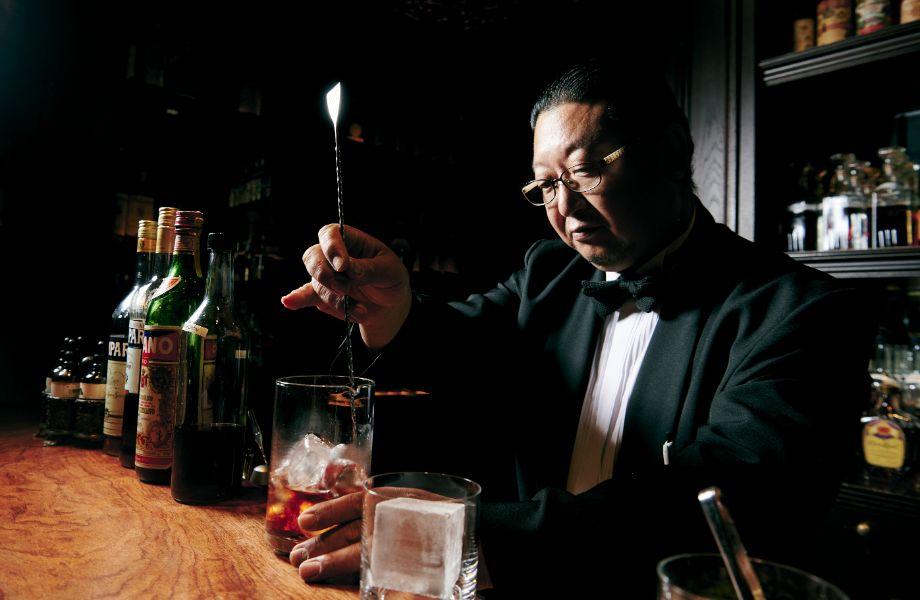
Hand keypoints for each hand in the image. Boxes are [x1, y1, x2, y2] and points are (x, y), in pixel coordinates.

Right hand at [281, 224, 410, 349]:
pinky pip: (306, 296)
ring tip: (360, 311)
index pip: (330, 234)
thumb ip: (369, 269)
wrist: (389, 305)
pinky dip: (297, 299)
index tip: (343, 266)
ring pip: (317, 283)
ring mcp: (325, 276)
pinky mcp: (322, 296)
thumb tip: (349, 269)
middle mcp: (332, 255)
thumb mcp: (389, 271)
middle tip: (346, 289)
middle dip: (327, 275)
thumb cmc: (390, 279)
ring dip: (336, 299)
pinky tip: (289, 302)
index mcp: (349, 240)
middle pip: (314, 256)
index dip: (332, 248)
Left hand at [288, 487, 451, 582]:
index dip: (330, 511)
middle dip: (324, 545)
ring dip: (335, 563)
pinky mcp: (419, 567)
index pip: (358, 502)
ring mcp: (411, 543)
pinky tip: (350, 588)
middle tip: (298, 558)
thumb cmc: (437, 521)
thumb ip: (376, 511)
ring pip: (365, 553)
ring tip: (310, 571)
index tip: (304, 521)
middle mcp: (401, 518)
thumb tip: (331, 522)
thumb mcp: (407, 505)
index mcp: (397, 499)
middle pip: (355, 531)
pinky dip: (366, 580)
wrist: (483, 540)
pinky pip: (386, 574)